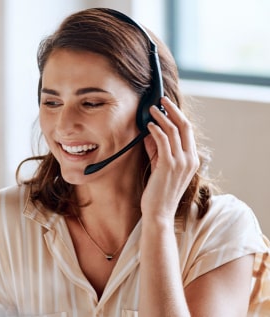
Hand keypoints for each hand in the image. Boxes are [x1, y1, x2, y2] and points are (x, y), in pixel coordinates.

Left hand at [141, 97, 199, 222]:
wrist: (159, 212)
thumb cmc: (159, 191)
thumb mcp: (161, 166)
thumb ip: (157, 149)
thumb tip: (150, 131)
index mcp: (193, 159)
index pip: (188, 131)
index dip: (178, 116)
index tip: (167, 106)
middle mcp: (190, 159)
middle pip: (185, 126)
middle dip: (172, 110)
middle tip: (161, 100)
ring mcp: (180, 162)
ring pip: (173, 131)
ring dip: (161, 117)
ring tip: (151, 109)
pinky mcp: (168, 165)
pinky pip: (163, 141)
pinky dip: (156, 130)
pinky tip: (148, 125)